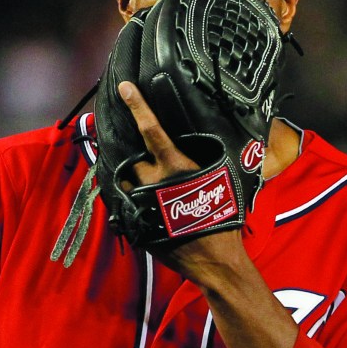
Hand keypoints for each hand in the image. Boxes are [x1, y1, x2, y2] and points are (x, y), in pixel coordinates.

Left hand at [117, 81, 246, 281]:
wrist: (213, 260)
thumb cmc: (223, 219)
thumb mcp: (219, 183)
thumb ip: (202, 165)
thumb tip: (203, 151)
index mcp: (175, 166)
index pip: (151, 130)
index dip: (138, 106)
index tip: (124, 88)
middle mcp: (153, 181)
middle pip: (132, 158)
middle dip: (135, 157)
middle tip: (143, 160)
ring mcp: (141, 203)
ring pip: (124, 181)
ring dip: (130, 179)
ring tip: (142, 185)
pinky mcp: (136, 223)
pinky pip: (123, 205)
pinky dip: (128, 201)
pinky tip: (139, 205)